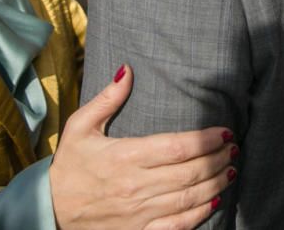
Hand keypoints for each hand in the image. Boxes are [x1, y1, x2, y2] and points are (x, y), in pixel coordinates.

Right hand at [50, 64, 237, 228]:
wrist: (49, 210)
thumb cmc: (68, 165)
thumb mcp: (80, 125)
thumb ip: (107, 98)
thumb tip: (127, 70)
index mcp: (124, 156)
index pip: (176, 147)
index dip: (205, 140)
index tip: (224, 131)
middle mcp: (136, 186)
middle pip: (189, 172)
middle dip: (217, 159)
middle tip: (234, 147)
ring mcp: (140, 213)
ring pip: (189, 198)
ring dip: (215, 184)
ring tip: (232, 169)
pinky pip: (177, 226)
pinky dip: (200, 214)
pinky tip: (215, 202)